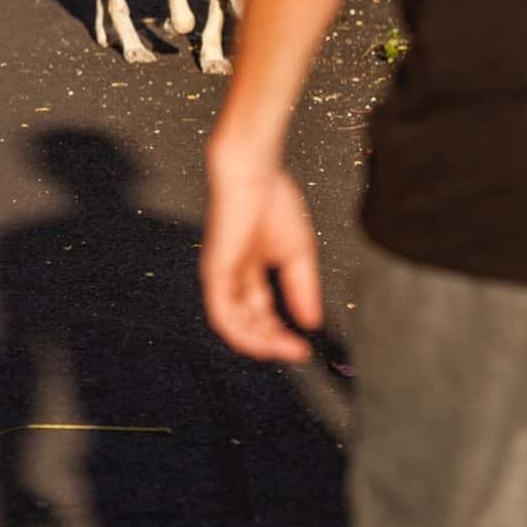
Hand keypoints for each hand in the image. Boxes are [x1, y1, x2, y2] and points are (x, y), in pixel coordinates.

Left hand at [202, 150, 323, 362]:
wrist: (255, 173)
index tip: (305, 348)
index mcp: (248, 273)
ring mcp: (220, 276)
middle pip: (247, 323)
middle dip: (273, 342)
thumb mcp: (297, 254)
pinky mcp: (215, 271)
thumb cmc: (273, 203)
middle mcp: (231, 279)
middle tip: (298, 353)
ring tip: (285, 350)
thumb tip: (311, 323)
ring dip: (259, 343)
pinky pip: (223, 313)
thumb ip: (302, 289)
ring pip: (233, 325)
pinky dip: (243, 331)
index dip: (281, 334)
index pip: (260, 314)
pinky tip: (265, 340)